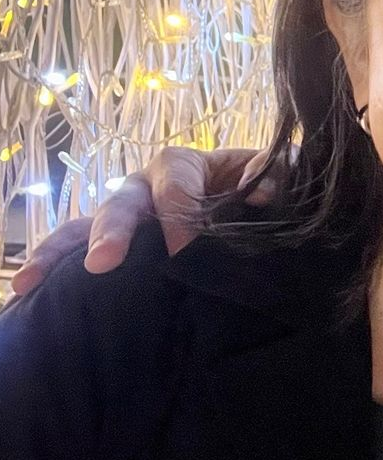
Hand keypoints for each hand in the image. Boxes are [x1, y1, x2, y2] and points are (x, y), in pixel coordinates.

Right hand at [10, 147, 268, 296]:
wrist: (261, 211)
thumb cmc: (264, 189)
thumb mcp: (279, 174)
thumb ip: (277, 173)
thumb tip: (262, 193)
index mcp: (184, 166)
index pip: (175, 184)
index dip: (179, 213)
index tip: (186, 248)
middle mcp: (146, 188)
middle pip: (121, 202)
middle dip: (111, 230)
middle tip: (103, 262)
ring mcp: (127, 218)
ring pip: (84, 226)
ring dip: (60, 251)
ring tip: (30, 281)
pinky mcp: (118, 248)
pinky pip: (77, 254)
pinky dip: (53, 269)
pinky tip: (27, 293)